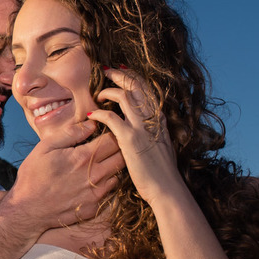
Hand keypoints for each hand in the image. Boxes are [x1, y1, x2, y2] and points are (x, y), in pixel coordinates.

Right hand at [6, 118, 125, 230]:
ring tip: (100, 162)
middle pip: (123, 156)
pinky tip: (93, 180)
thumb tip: (92, 124)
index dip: (113, 132)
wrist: (27, 210)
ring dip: (113, 165)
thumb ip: (70, 133)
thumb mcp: (45, 147)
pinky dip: (107, 182)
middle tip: (107, 145)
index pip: (114, 139)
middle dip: (119, 148)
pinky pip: (111, 190)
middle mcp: (95, 175)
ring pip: (119, 173)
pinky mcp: (95, 207)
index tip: (106, 131)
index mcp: (84, 157)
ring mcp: (97, 193)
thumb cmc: (33, 176)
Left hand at [89, 68, 182, 206]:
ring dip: (108, 91)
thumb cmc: (162, 170)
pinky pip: (110, 117)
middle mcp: (152, 118)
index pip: (146, 88)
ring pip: (123, 95)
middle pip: (135, 85)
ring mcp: (141, 127)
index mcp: (159, 118)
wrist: (166, 187)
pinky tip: (91, 114)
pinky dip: (99, 112)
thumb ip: (152, 131)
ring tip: (98, 94)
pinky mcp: (129, 138)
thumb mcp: (161, 144)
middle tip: (106, 71)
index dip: (133, 76)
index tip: (121, 70)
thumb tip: (143, 125)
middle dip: (119, 74)